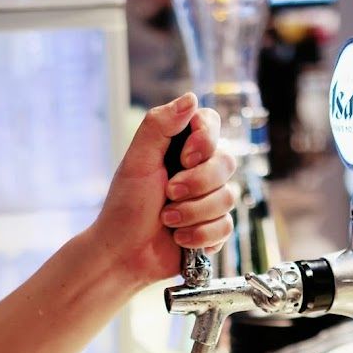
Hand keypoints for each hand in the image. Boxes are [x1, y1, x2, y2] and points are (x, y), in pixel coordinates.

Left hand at [90, 94, 236, 285]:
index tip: (185, 157)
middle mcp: (199, 169)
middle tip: (168, 194)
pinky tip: (180, 239)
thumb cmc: (125, 207)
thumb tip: (191, 98)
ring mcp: (209, 199)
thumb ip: (159, 125)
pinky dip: (200, 234)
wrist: (123, 253)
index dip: (205, 140)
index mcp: (179, 147)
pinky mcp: (214, 228)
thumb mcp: (137, 161)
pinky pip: (226, 226)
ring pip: (228, 197)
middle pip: (226, 162)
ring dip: (193, 212)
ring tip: (168, 220)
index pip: (211, 124)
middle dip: (197, 183)